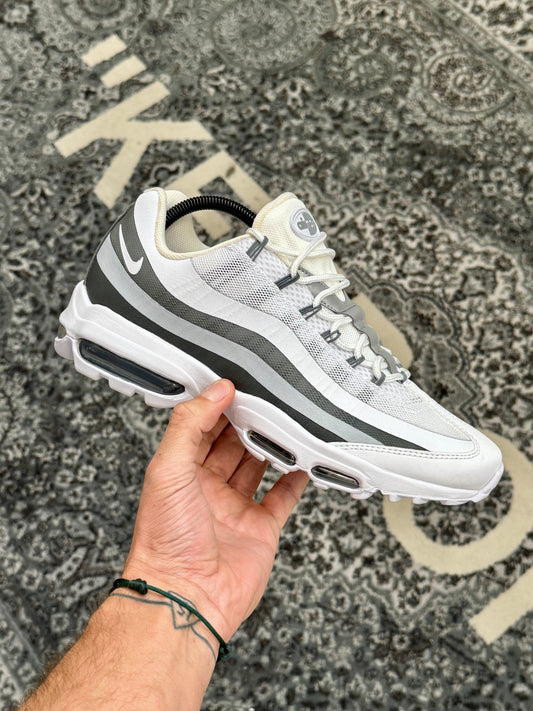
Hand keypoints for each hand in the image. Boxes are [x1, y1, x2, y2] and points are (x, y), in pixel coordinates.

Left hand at [122, 379, 307, 643]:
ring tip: (287, 420)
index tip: (237, 384)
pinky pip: (282, 498)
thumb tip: (216, 390)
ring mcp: (236, 508)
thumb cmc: (166, 539)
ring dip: (271, 445)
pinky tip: (302, 461)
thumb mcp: (168, 468)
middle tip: (268, 397)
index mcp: (181, 473)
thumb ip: (190, 425)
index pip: (201, 429)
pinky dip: (294, 479)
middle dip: (248, 421)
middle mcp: (208, 489)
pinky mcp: (260, 529)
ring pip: (258, 467)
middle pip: (232, 445)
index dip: (217, 406)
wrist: (187, 596)